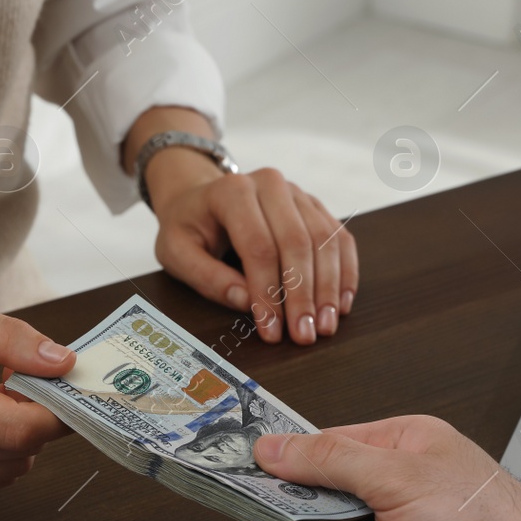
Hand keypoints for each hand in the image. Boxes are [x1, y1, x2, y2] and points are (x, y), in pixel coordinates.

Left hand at [148, 158, 359, 346]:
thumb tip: (246, 302)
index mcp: (233, 191)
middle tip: (304, 335)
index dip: (268, 292)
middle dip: (303, 295)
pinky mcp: (314, 207)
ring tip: (325, 327)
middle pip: (298, 241)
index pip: (258, 246)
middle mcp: (270, 185)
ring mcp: (297, 193)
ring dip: (329, 288)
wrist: (200, 196)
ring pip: (325, 240)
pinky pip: (339, 238)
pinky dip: (345, 273)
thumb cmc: (188, 227)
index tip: (271, 331)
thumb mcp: (176, 253)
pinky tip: (341, 304)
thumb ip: (206, 277)